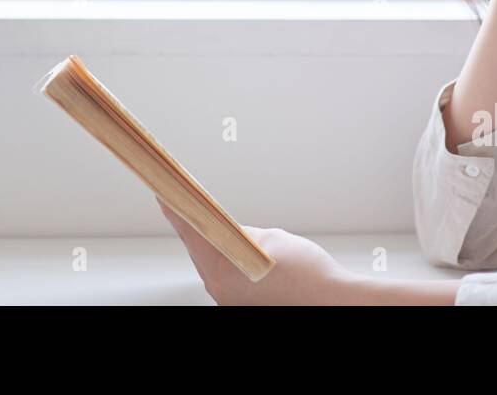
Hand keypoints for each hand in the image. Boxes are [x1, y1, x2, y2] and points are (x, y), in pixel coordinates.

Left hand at [157, 196, 355, 304]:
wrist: (333, 303)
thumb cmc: (307, 272)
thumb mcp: (271, 238)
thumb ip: (242, 231)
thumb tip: (226, 229)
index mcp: (222, 268)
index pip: (189, 230)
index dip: (175, 207)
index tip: (163, 190)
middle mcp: (219, 289)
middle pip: (198, 249)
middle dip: (194, 224)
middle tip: (184, 199)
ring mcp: (227, 301)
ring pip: (210, 265)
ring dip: (210, 244)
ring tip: (205, 221)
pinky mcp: (238, 307)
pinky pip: (223, 279)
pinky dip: (224, 262)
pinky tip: (229, 250)